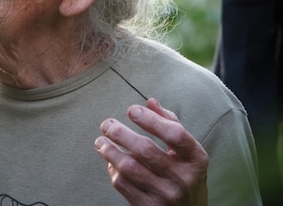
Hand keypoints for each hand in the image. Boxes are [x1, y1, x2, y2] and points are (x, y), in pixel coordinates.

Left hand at [94, 98, 208, 204]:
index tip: (131, 110)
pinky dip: (113, 170)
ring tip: (100, 141)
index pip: (175, 134)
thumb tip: (150, 101)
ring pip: (129, 167)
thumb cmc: (184, 174)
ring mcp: (167, 196)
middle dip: (120, 133)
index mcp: (196, 159)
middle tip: (107, 124)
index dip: (151, 120)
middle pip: (146, 150)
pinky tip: (110, 162)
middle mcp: (184, 178)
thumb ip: (170, 124)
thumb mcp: (186, 152)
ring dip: (110, 151)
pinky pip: (123, 184)